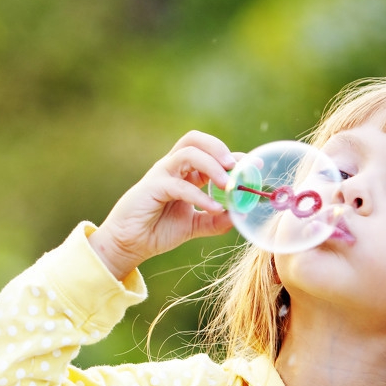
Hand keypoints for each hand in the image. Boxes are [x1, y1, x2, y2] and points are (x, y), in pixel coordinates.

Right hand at [88, 131, 239, 279]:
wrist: (129, 244)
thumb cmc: (157, 231)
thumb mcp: (194, 225)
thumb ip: (215, 220)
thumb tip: (239, 216)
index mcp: (184, 173)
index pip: (210, 154)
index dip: (234, 156)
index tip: (256, 165)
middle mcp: (173, 168)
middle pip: (196, 141)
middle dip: (219, 149)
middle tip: (237, 167)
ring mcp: (161, 174)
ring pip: (188, 153)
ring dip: (212, 165)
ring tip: (228, 184)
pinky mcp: (152, 186)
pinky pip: (180, 185)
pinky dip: (200, 195)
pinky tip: (214, 209)